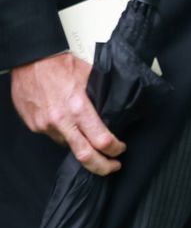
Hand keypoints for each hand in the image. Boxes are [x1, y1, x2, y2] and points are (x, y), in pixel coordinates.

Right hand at [10, 52, 125, 174]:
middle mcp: (61, 121)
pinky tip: (69, 124)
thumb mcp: (89, 76)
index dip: (114, 148)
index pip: (101, 139)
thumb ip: (100, 96)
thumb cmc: (60, 64)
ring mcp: (46, 126)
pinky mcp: (35, 127)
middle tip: (113, 166)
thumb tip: (112, 109)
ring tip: (89, 136)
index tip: (121, 149)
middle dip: (101, 166)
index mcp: (78, 107)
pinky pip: (54, 136)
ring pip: (68, 145)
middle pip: (84, 155)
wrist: (31, 60)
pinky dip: (65, 133)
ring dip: (81, 144)